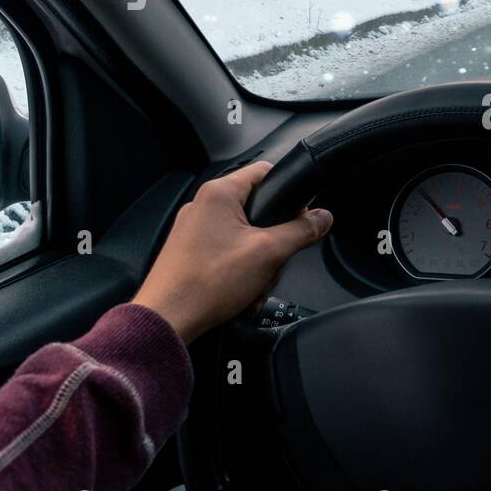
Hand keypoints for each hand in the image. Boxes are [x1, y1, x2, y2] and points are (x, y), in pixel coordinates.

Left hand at [134, 161, 332, 342]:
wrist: (168, 319)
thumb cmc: (206, 283)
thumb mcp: (269, 253)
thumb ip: (301, 230)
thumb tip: (322, 217)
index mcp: (219, 194)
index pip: (265, 171)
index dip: (289, 192)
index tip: (301, 215)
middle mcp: (203, 206)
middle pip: (258, 209)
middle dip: (274, 241)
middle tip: (276, 260)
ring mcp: (194, 230)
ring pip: (245, 235)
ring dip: (259, 262)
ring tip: (256, 284)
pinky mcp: (191, 252)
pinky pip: (228, 252)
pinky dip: (242, 271)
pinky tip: (244, 292)